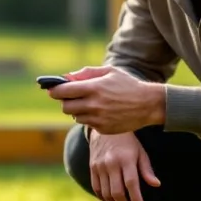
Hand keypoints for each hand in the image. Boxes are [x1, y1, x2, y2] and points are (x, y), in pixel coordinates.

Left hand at [48, 66, 165, 134]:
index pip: (63, 91)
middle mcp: (94, 105)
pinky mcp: (102, 129)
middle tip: (71, 96)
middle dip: (65, 101)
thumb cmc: (127, 84)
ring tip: (89, 103)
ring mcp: (98, 119)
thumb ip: (86, 73)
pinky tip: (100, 111)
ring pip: (75, 116)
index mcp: (93, 88)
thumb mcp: (109, 72)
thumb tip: (66, 77)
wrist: (148, 104)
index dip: (55, 90)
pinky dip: (89, 117)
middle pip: (65, 107)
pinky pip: (87, 124)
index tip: (52, 89)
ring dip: (77, 110)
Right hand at [89, 131, 160, 200]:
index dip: (136, 200)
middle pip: (117, 192)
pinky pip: (96, 188)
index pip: (131, 184)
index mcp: (126, 159)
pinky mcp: (92, 167)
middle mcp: (111, 163)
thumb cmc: (128, 142)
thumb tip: (156, 184)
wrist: (105, 129)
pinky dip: (103, 198)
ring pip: (106, 192)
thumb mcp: (140, 152)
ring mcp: (100, 166)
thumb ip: (147, 170)